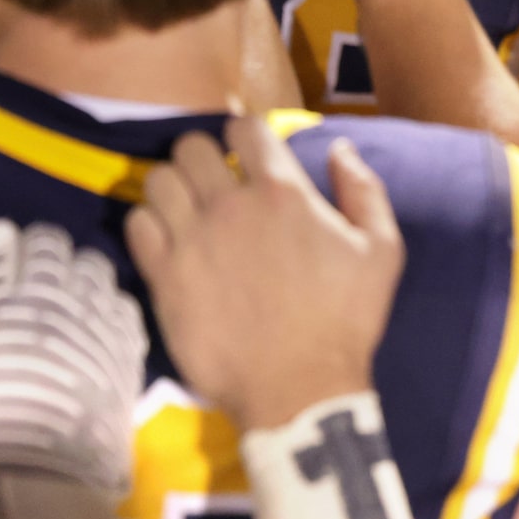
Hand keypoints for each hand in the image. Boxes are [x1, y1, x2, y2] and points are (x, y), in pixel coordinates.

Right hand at [0, 220, 144, 518]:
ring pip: (90, 265)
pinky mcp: (125, 356)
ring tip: (53, 312)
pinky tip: (85, 334)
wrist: (26, 514)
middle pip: (47, 243)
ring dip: (70, 277)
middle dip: (28, 257)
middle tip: (14, 293)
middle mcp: (48, 301)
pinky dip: (104, 307)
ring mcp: (93, 326)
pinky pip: (123, 304)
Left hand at [128, 116, 403, 431]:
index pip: (243, 127)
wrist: (300, 391)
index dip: (243, 135)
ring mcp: (192, 239)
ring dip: (172, 188)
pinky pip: (137, 224)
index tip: (245, 155)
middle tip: (212, 184)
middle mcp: (230, 206)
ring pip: (159, 179)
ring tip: (185, 211)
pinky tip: (167, 242)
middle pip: (191, 145)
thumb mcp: (381, 252)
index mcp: (282, 192)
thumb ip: (364, 189)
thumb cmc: (345, 322)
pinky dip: (148, 226)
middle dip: (202, 158)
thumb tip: (340, 147)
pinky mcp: (164, 276)